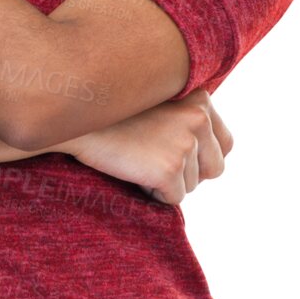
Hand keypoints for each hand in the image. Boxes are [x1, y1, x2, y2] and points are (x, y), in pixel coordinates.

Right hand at [55, 89, 233, 206]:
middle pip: (214, 169)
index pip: (225, 144)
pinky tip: (131, 172)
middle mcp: (199, 118)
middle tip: (153, 161)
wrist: (75, 118)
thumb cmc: (110, 113)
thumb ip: (184, 117)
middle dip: (189, 173)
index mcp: (200, 99)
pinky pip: (173, 199)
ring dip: (166, 182)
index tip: (176, 156)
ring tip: (136, 158)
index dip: (202, 157)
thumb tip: (203, 154)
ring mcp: (185, 144)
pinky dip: (152, 194)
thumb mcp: (156, 101)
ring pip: (192, 185)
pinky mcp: (169, 168)